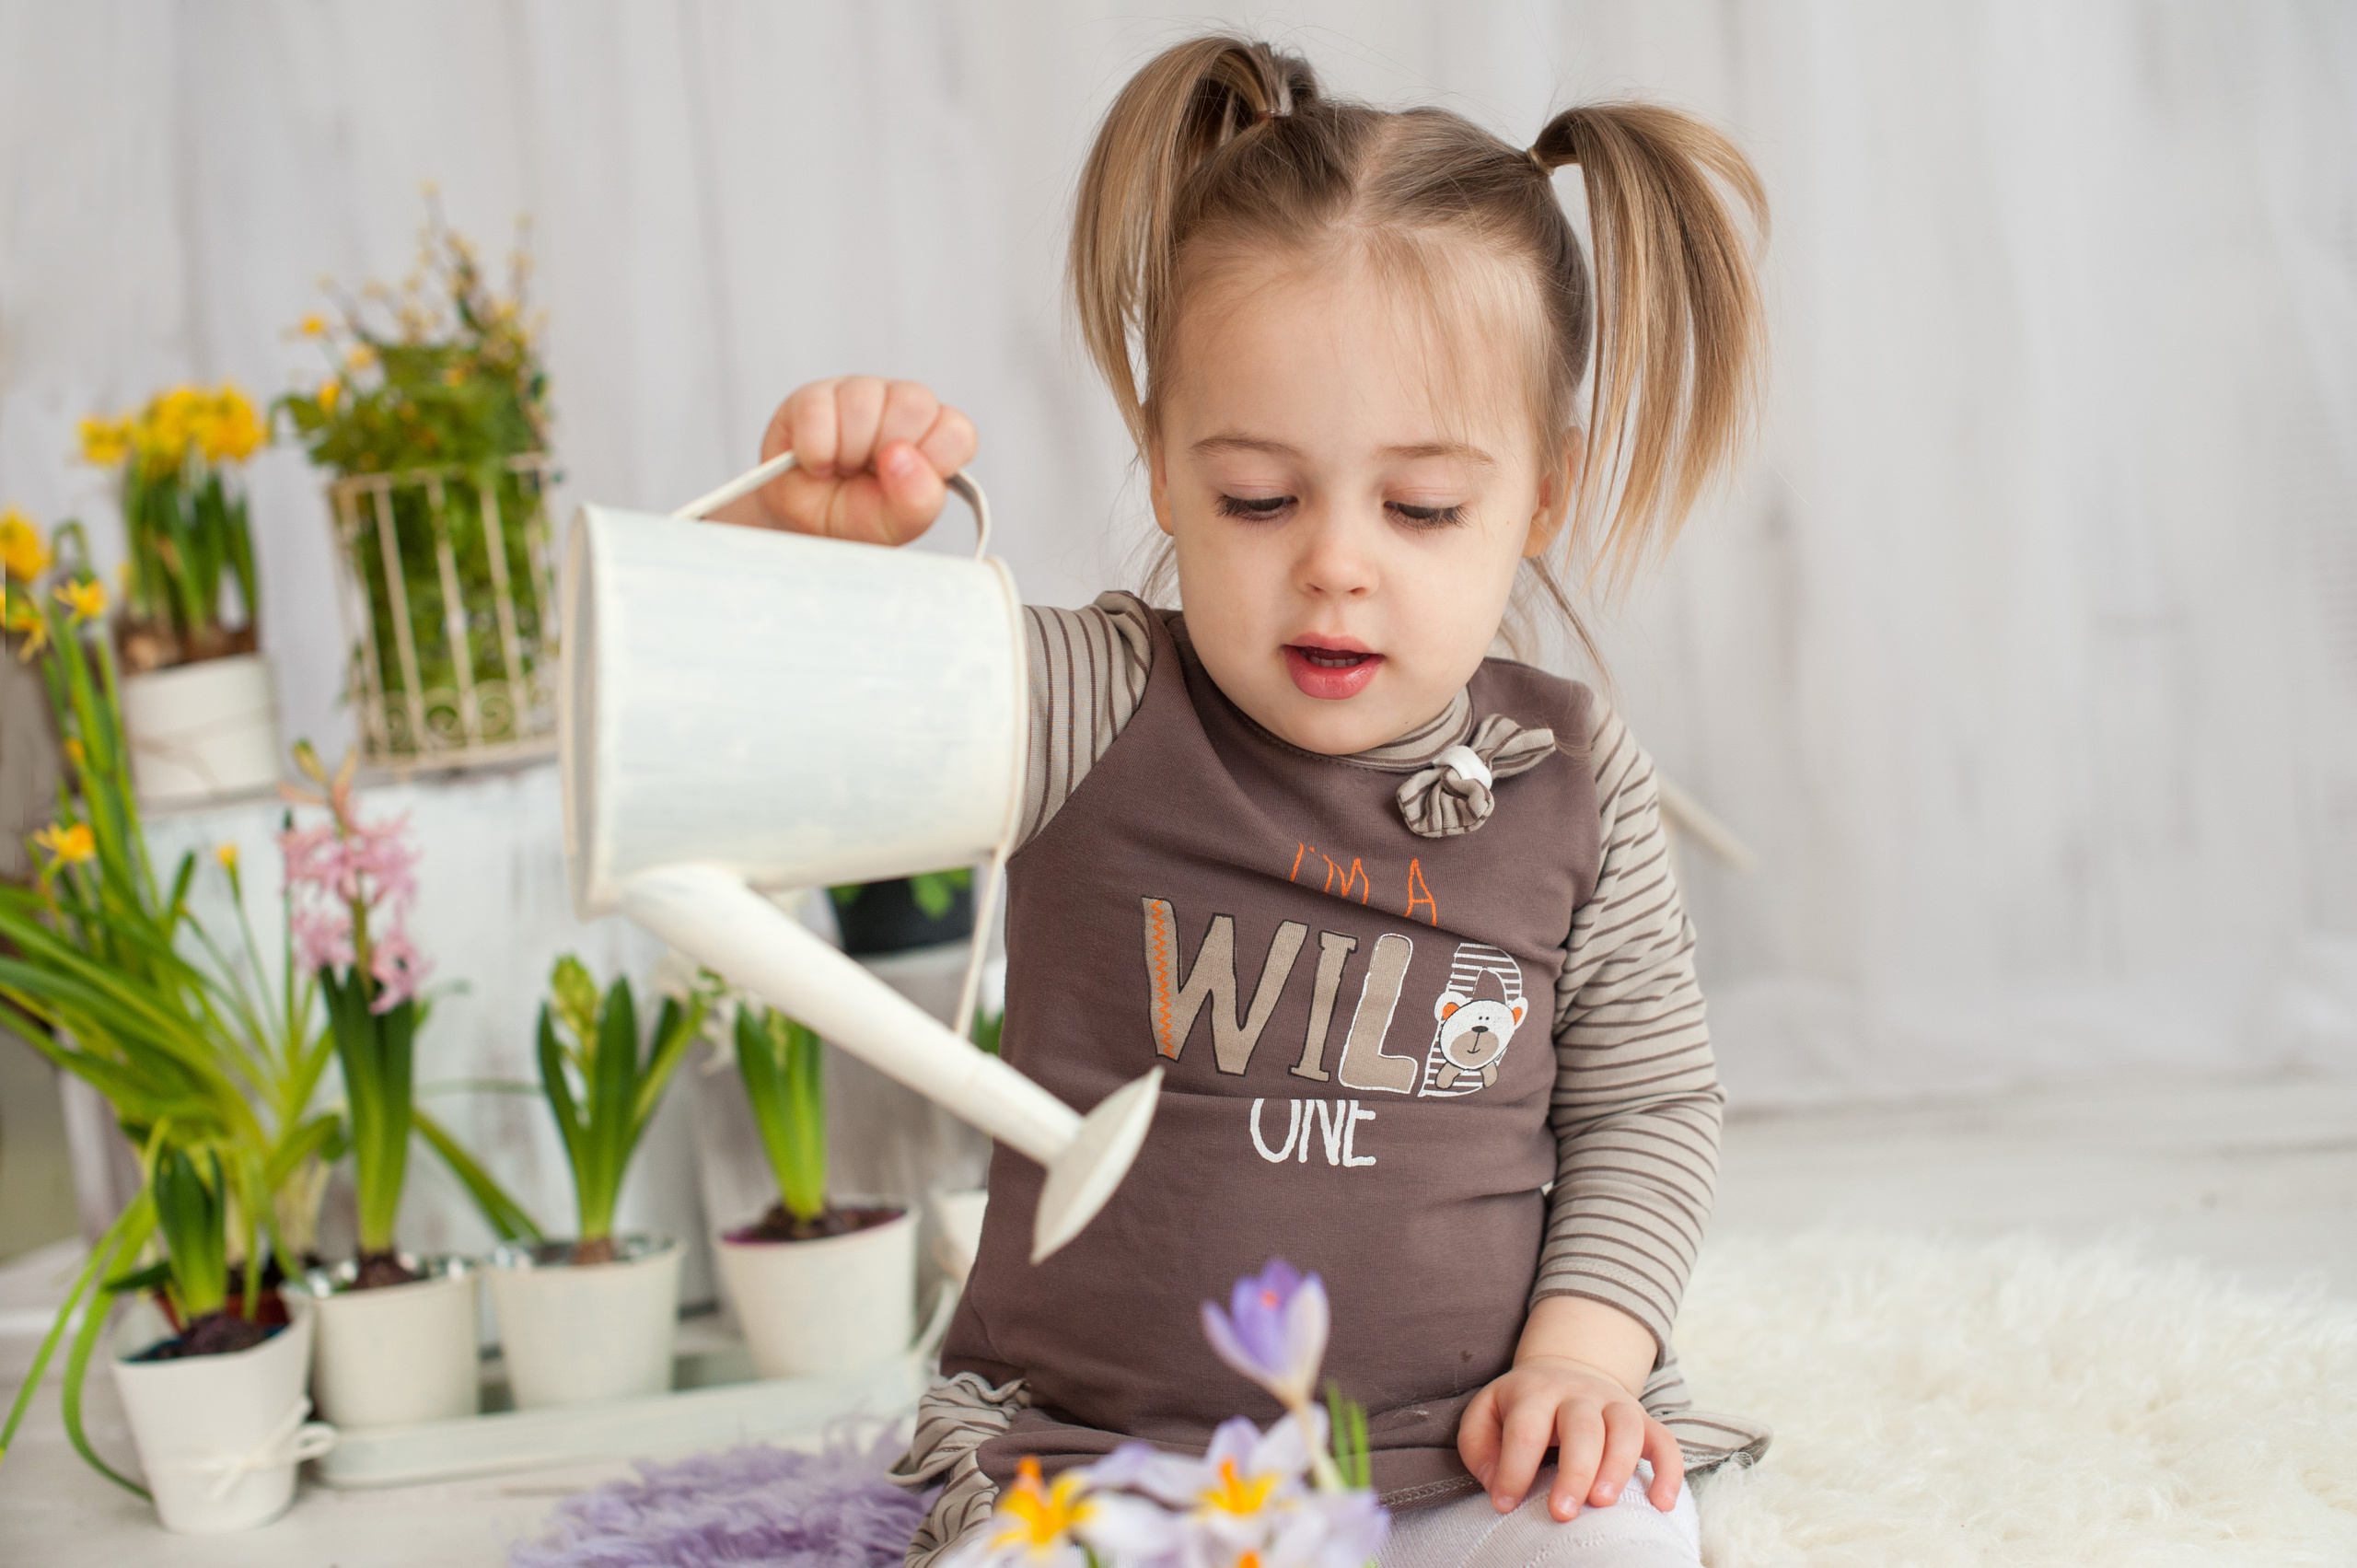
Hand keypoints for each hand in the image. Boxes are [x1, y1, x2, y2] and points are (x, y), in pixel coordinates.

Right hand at [723, 377, 976, 544]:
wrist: (802, 527)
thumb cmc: (856, 518)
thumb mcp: (895, 526)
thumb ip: (917, 500)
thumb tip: (904, 457)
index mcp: (935, 438)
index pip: (957, 431)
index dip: (933, 460)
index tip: (905, 484)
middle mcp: (903, 408)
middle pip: (914, 404)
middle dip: (887, 452)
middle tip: (869, 476)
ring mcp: (860, 394)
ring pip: (863, 401)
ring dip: (848, 450)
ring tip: (840, 469)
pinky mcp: (813, 396)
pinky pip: (816, 410)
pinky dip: (814, 448)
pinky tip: (816, 462)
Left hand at [1458, 1354, 1684, 1521]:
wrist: (1567, 1369)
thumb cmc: (1521, 1408)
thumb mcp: (1486, 1413)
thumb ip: (1478, 1446)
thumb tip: (1497, 1484)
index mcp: (1534, 1393)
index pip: (1525, 1430)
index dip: (1514, 1469)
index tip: (1504, 1505)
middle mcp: (1577, 1394)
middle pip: (1581, 1427)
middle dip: (1573, 1472)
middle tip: (1561, 1514)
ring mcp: (1614, 1404)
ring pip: (1625, 1429)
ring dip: (1617, 1467)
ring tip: (1602, 1503)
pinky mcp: (1643, 1420)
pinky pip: (1665, 1441)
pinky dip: (1669, 1471)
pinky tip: (1661, 1504)